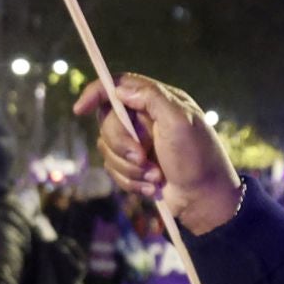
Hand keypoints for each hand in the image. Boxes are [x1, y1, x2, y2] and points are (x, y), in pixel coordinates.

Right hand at [71, 75, 239, 233]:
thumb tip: (120, 89)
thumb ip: (152, 98)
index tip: (80, 109)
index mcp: (157, 100)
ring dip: (130, 168)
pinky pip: (113, 170)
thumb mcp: (180, 121)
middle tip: (143, 158)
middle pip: (107, 121)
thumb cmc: (198, 157)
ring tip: (156, 176)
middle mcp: (144, 118)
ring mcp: (137, 143)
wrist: (204, 198)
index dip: (95, 93)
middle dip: (122, 144)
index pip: (118, 85)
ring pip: (107, 149)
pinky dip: (131, 181)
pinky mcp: (133, 166)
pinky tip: (152, 186)